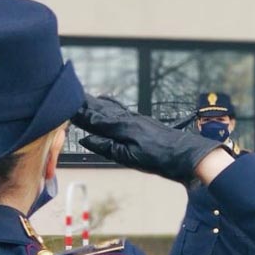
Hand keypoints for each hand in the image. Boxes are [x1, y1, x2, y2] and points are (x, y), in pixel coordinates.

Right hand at [72, 95, 226, 184]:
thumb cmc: (164, 160)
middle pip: (102, 109)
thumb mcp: (132, 159)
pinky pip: (122, 111)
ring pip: (112, 109)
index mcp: (123, 128)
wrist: (190, 155)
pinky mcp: (145, 122)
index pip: (94, 119)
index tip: (63, 107)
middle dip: (85, 104)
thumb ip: (108, 148)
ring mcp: (138, 119)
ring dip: (97, 104)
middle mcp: (129, 119)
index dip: (79, 113)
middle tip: (68, 94)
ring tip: (84, 98)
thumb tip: (86, 139)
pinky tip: (109, 105)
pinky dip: (111, 107)